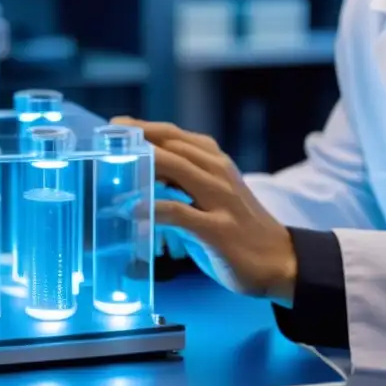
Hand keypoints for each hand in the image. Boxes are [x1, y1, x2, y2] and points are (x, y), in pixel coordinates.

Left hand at [113, 117, 297, 304]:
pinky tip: (131, 211)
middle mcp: (217, 171)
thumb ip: (181, 181)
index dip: (142, 127)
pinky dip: (153, 210)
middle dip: (137, 140)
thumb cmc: (237, 225)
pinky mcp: (217, 228)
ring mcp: (220, 198)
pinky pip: (179, 213)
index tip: (115, 126)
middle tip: (106, 142)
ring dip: (143, 164)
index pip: (174, 134)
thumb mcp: (212, 193)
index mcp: (214, 160)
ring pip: (176, 169)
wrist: (280, 260)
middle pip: (171, 145)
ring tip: (111, 167)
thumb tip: (140, 178)